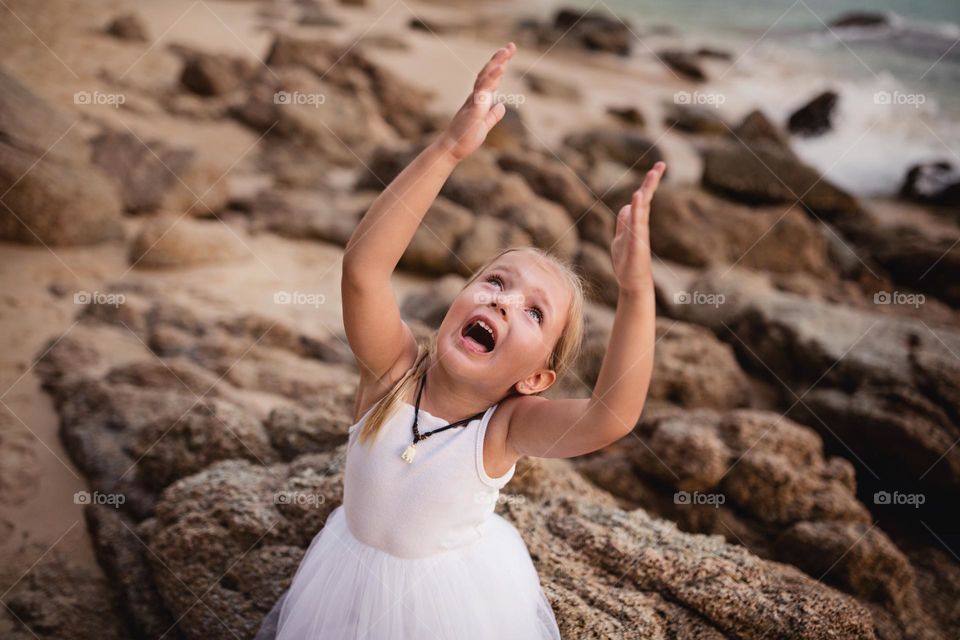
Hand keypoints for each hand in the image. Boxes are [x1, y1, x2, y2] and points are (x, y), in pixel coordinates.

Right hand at [434, 43, 516, 160]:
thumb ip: (493, 115)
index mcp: (479, 99)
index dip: (500, 64)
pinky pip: (481, 95)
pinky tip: (497, 74)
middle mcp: (475, 97)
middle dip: (499, 59)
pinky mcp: (473, 112)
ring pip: (484, 81)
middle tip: (510, 47)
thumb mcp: (484, 124)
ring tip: (504, 55)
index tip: (509, 52)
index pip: (491, 78)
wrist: (451, 149)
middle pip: (487, 73)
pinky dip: (489, 83)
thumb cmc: (466, 137)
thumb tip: (501, 106)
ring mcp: (473, 103)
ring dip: (494, 67)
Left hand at [610, 161, 665, 292]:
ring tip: (653, 173)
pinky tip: (636, 197)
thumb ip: (624, 222)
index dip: (648, 184)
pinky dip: (636, 209)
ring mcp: (639, 233)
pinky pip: (636, 223)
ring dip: (647, 190)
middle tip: (661, 164)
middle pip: (645, 198)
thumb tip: (626, 206)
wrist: (632, 283)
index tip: (657, 168)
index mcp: (635, 222)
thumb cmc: (627, 262)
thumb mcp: (620, 237)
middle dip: (652, 182)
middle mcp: (639, 225)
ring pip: (643, 207)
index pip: (641, 198)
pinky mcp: (637, 243)